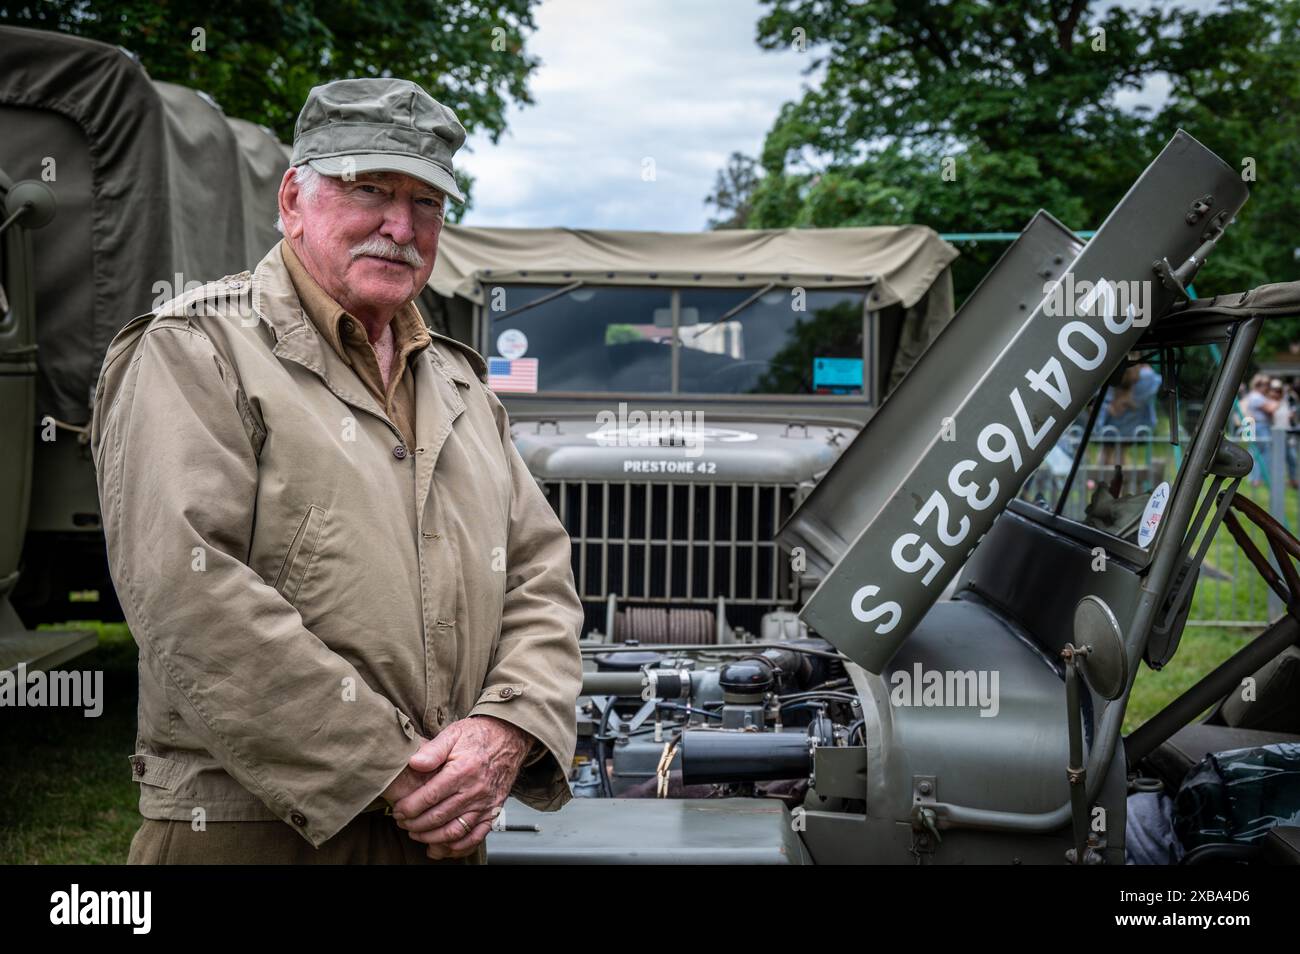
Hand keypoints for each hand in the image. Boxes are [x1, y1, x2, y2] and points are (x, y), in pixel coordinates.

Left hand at [390, 715, 533, 858]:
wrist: (509, 738)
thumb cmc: (479, 735)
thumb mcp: (453, 734)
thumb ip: (432, 749)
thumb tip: (414, 763)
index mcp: (463, 770)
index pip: (429, 797)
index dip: (409, 807)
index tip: (398, 810)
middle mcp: (475, 790)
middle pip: (438, 817)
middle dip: (415, 824)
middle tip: (403, 823)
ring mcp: (485, 804)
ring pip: (454, 831)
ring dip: (432, 838)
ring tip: (417, 834)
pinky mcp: (493, 811)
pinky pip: (476, 837)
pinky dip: (458, 847)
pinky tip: (443, 847)